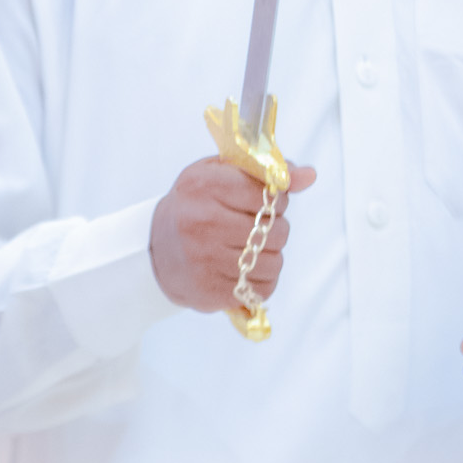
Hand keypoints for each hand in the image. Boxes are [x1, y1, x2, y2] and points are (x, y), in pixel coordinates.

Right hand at [150, 156, 315, 312]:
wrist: (154, 251)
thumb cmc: (193, 207)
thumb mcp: (219, 176)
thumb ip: (264, 171)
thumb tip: (309, 175)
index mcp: (204, 186)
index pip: (268, 194)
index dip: (276, 199)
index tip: (265, 202)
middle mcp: (203, 222)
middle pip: (276, 230)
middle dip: (274, 229)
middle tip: (255, 228)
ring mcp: (207, 260)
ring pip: (274, 261)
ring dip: (270, 256)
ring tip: (250, 249)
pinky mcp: (211, 291)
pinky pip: (263, 288)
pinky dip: (261, 280)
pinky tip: (244, 270)